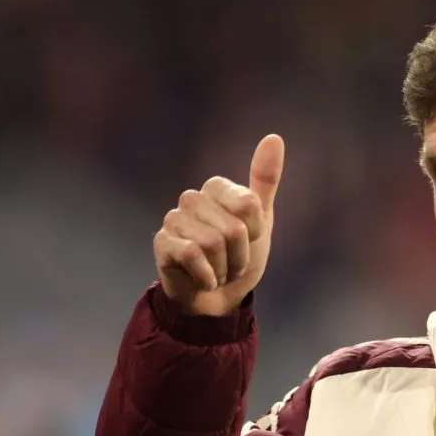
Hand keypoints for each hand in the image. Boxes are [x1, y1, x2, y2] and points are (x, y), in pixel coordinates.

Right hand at [153, 134, 284, 315]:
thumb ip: (265, 180)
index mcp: (217, 188)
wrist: (218, 298)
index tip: (249, 239)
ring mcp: (174, 219)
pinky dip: (207, 276)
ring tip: (219, 270)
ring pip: (213, 243)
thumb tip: (274, 137)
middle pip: (233, 229)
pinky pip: (193, 255)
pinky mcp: (161, 243)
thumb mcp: (261, 220)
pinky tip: (204, 279)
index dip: (255, 231)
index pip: (248, 204)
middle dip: (240, 256)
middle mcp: (193, 198)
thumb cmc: (240, 256)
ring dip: (225, 268)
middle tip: (232, 261)